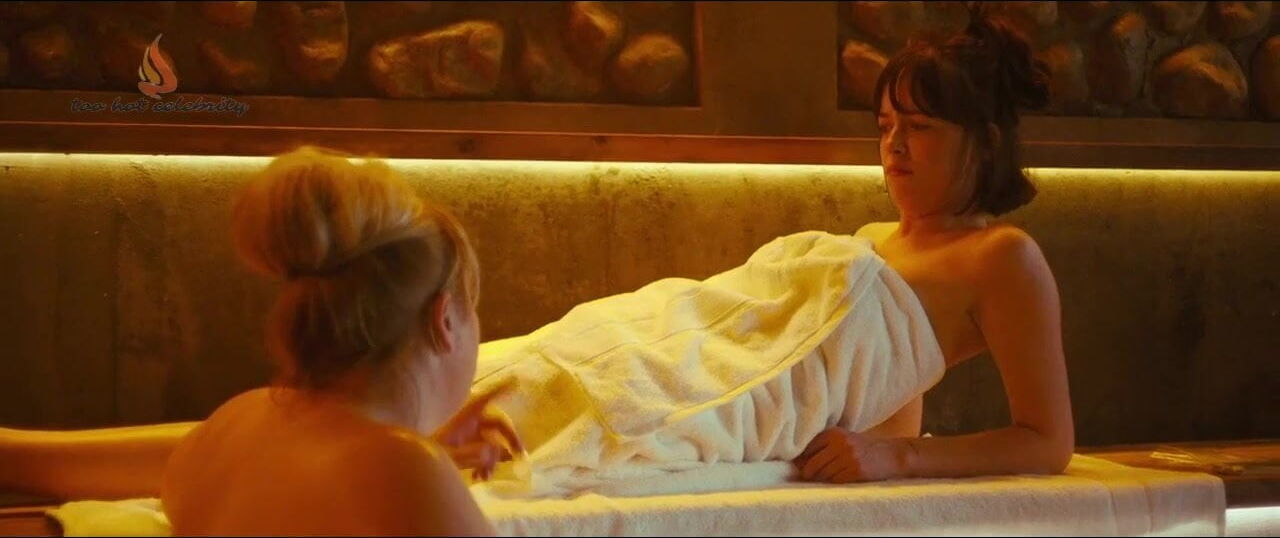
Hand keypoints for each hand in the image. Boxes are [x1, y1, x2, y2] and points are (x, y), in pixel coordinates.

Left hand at [433, 381, 523, 481]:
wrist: (414, 464)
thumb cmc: (427, 455)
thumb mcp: (449, 456)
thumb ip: (472, 454)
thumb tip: (493, 451)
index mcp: (465, 417)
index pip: (486, 399)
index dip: (501, 390)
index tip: (516, 380)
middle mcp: (470, 422)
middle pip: (498, 424)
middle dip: (510, 440)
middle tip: (520, 455)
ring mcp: (468, 434)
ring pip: (493, 442)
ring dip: (493, 460)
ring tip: (486, 477)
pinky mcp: (466, 446)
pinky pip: (483, 452)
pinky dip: (484, 464)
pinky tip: (477, 478)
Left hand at [794, 427, 908, 482]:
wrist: (892, 454)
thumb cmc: (864, 448)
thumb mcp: (844, 440)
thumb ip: (824, 446)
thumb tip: (798, 462)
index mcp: (834, 433)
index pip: (808, 448)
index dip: (801, 460)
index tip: (799, 467)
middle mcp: (840, 443)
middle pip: (813, 464)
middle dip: (808, 474)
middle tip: (807, 478)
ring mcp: (849, 457)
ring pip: (823, 474)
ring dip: (820, 481)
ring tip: (821, 481)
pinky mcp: (856, 470)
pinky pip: (836, 481)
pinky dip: (833, 484)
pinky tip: (836, 482)